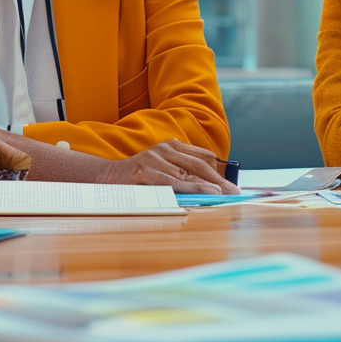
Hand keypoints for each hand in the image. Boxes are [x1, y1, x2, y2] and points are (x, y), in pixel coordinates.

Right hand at [96, 139, 240, 194]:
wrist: (106, 178)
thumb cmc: (139, 176)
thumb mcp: (162, 168)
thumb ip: (183, 172)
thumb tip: (213, 186)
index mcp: (170, 146)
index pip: (202, 158)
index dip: (219, 172)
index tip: (232, 186)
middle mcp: (163, 149)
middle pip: (198, 166)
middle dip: (219, 181)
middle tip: (234, 192)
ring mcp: (153, 160)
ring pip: (186, 175)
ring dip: (206, 187)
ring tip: (222, 195)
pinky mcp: (143, 172)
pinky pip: (170, 183)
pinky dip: (188, 190)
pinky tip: (201, 195)